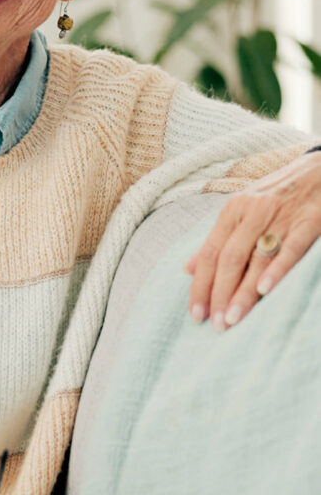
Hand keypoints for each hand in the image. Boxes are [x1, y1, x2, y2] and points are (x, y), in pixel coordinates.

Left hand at [185, 150, 320, 330]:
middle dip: (220, 293)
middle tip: (215, 325)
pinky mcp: (309, 220)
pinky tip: (266, 290)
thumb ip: (217, 240)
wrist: (319, 170)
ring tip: (234, 319)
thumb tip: (188, 268)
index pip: (210, 253)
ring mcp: (280, 216)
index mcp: (232, 211)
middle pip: (229, 258)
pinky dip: (277, 269)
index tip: (195, 313)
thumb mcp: (242, 211)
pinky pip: (291, 247)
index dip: (201, 285)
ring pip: (256, 258)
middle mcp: (252, 213)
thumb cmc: (276, 195)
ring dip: (243, 291)